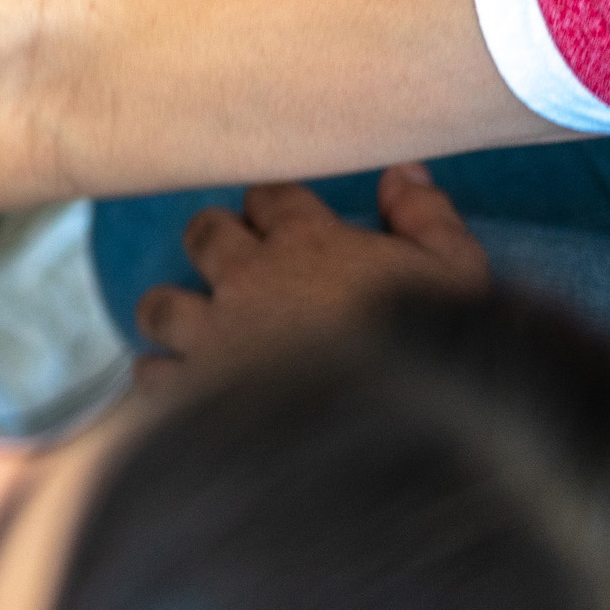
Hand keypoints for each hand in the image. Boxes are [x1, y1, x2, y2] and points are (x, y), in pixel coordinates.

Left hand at [135, 167, 490, 377]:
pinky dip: (164, 376)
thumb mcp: (457, 274)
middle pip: (204, 234)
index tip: (283, 223)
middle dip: (217, 242)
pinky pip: (152, 373)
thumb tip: (403, 171)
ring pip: (160, 304)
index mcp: (307, 243)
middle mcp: (247, 280)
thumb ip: (428, 217)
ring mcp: (213, 337)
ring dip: (177, 311)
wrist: (399, 438)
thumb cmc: (436, 351)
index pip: (268, 197)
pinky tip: (187, 386)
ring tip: (201, 326)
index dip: (274, 207)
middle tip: (239, 267)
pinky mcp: (191, 393)